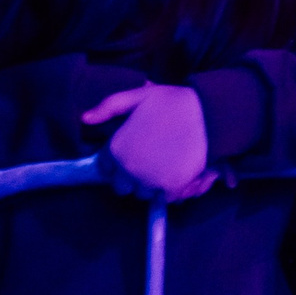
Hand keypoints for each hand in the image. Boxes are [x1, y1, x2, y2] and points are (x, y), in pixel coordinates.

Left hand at [81, 84, 216, 200]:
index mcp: (117, 148)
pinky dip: (171, 190)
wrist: (211, 112)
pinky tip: (178, 173)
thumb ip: (109, 106)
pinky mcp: (172, 187)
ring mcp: (150, 179)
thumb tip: (85, 118)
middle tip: (151, 160)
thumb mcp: (138, 96)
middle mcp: (129, 168)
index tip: (134, 152)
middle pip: (122, 186)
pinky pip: (165, 198)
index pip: (105, 168)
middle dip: (133, 177)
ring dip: (152, 184)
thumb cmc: (174, 102)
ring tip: (166, 166)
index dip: (118, 161)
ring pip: (143, 194)